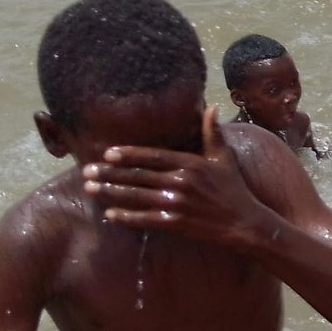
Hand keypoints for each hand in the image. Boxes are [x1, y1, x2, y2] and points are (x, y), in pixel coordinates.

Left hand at [82, 106, 268, 249]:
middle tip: (87, 171)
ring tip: (90, 188)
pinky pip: (145, 219)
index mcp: (190, 163)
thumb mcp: (224, 158)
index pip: (153, 156)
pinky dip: (126, 217)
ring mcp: (177, 204)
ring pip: (137, 196)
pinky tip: (109, 214)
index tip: (108, 153)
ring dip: (111, 192)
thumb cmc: (233, 188)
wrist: (244, 222)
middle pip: (138, 176)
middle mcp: (181, 182)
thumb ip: (212, 133)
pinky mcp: (176, 223)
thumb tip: (211, 107)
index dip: (129, 155)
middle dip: (110, 174)